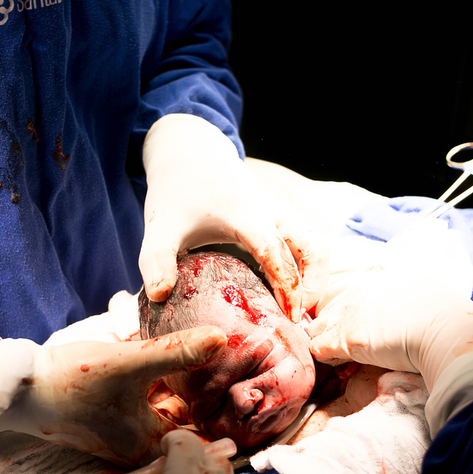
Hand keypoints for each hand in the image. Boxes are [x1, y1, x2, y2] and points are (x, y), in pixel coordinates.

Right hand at [0, 327, 227, 466]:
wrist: (20, 388)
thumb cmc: (72, 382)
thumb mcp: (130, 363)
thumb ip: (176, 353)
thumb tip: (221, 340)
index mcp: (149, 448)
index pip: (204, 439)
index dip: (226, 411)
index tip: (249, 387)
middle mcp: (139, 451)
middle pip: (187, 424)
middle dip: (205, 398)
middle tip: (235, 366)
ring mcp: (125, 438)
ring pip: (168, 413)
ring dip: (181, 391)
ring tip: (207, 359)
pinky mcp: (113, 423)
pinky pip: (150, 408)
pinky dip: (160, 390)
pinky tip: (167, 365)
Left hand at [140, 114, 325, 321]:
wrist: (190, 155)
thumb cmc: (176, 193)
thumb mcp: (159, 227)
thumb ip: (156, 261)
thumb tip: (159, 296)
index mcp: (245, 213)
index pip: (277, 252)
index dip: (288, 286)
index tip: (290, 317)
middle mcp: (272, 208)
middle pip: (313, 247)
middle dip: (314, 285)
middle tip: (298, 319)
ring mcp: (281, 207)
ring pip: (316, 243)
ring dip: (314, 276)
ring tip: (297, 309)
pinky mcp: (283, 211)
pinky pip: (307, 239)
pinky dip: (307, 266)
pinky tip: (287, 291)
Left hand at [307, 269, 472, 389]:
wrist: (449, 334)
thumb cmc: (448, 318)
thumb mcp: (423, 289)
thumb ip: (403, 290)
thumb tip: (403, 296)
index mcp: (377, 277)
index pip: (339, 285)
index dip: (340, 305)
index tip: (352, 323)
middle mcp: (357, 289)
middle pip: (323, 304)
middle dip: (329, 323)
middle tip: (343, 341)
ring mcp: (349, 312)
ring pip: (317, 327)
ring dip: (327, 341)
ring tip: (345, 355)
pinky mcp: (346, 338)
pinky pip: (319, 348)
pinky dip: (328, 358)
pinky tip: (345, 364)